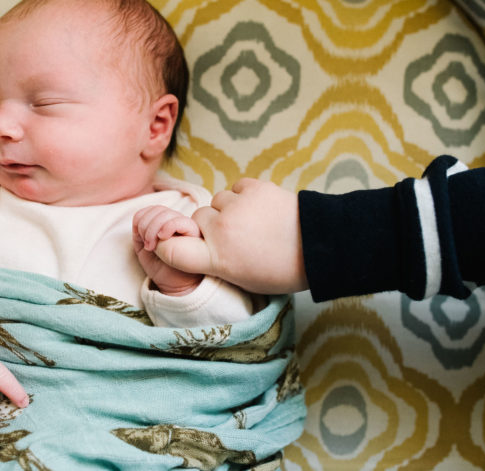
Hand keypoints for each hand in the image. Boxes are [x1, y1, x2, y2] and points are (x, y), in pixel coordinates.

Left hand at [133, 205, 202, 295]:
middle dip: (146, 224)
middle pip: (159, 209)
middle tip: (147, 244)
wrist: (174, 286)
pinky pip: (181, 221)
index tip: (139, 237)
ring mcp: (187, 227)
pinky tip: (162, 238)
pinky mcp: (195, 234)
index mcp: (165, 224)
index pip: (153, 209)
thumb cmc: (162, 269)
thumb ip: (139, 233)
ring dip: (153, 228)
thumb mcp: (143, 249)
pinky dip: (168, 226)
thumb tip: (138, 219)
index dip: (142, 218)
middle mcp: (177, 223)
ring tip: (153, 246)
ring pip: (168, 213)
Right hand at [153, 178, 307, 293]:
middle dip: (210, 226)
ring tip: (252, 222)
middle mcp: (221, 231)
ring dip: (228, 209)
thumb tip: (198, 245)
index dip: (165, 243)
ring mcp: (236, 207)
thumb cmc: (282, 270)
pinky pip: (236, 188)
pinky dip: (244, 197)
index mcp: (217, 260)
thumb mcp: (242, 279)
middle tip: (235, 236)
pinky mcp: (253, 187)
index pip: (170, 248)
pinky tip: (261, 209)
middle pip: (197, 219)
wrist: (320, 246)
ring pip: (217, 201)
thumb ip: (215, 262)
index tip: (169, 242)